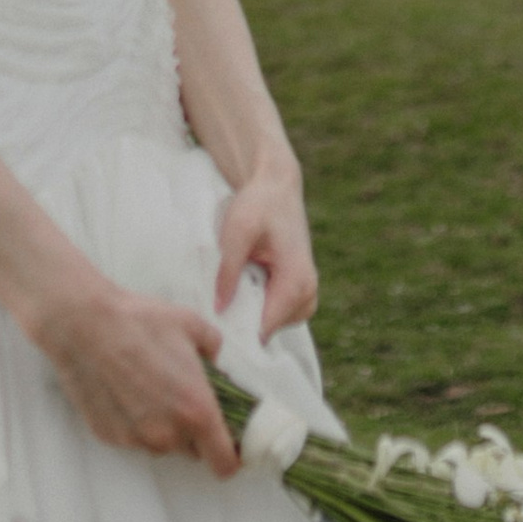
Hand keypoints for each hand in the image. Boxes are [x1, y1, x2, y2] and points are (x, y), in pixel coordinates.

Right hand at [34, 277, 237, 474]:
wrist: (84, 324)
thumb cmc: (139, 322)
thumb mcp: (191, 325)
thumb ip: (213, 349)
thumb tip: (213, 362)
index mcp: (197, 411)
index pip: (224, 463)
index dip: (230, 456)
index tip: (228, 444)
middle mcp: (168, 434)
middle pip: (193, 451)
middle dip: (194, 432)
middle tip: (182, 398)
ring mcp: (136, 438)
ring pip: (161, 444)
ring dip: (163, 426)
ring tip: (148, 388)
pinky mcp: (109, 436)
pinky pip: (133, 437)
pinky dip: (134, 421)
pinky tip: (124, 390)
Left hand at [214, 164, 317, 334]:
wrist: (276, 187)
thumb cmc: (258, 205)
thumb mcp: (236, 231)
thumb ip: (228, 271)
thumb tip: (219, 309)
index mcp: (296, 280)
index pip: (267, 326)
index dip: (240, 333)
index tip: (214, 333)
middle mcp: (308, 292)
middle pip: (270, 330)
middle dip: (244, 324)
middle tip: (216, 307)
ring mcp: (307, 293)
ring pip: (273, 324)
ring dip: (251, 314)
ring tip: (230, 291)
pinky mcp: (299, 290)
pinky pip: (277, 313)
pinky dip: (259, 306)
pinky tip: (243, 287)